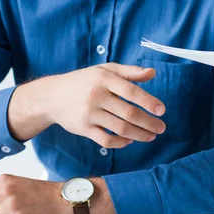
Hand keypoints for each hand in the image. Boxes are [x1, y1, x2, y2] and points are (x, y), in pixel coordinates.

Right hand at [19, 63, 166, 148]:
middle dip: (149, 122)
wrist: (52, 96)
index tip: (161, 110)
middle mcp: (96, 96)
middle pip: (128, 113)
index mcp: (104, 79)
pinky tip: (130, 140)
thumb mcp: (106, 70)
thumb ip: (130, 72)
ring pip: (120, 128)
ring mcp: (89, 114)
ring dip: (139, 134)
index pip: (131, 91)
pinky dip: (120, 143)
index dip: (148, 101)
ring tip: (151, 136)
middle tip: (162, 128)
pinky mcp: (83, 128)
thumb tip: (152, 73)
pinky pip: (105, 140)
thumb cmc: (85, 81)